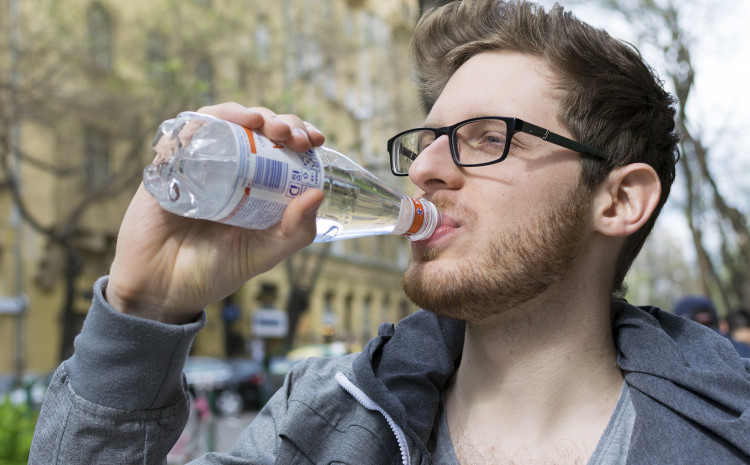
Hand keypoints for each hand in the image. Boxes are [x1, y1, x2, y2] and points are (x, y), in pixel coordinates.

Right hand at [107, 103, 325, 323]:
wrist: (164, 291)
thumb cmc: (215, 270)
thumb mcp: (265, 253)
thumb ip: (295, 231)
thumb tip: (317, 194)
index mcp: (255, 183)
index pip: (281, 146)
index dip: (298, 134)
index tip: (316, 140)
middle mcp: (228, 167)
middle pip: (256, 127)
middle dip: (279, 122)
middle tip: (292, 137)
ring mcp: (196, 163)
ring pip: (222, 120)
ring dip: (244, 114)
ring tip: (263, 123)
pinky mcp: (166, 166)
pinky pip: (182, 133)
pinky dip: (205, 122)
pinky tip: (224, 125)